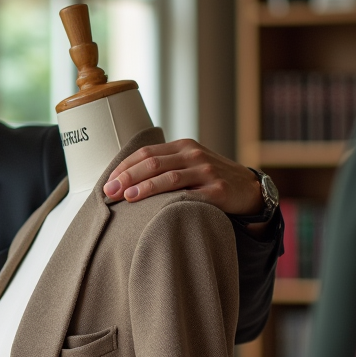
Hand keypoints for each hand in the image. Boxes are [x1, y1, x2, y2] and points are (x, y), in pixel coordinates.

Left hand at [103, 138, 263, 216]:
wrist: (248, 189)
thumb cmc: (210, 178)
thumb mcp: (189, 164)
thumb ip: (164, 166)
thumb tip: (123, 181)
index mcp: (182, 146)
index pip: (146, 153)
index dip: (124, 167)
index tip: (107, 182)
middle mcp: (194, 155)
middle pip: (153, 163)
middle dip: (127, 177)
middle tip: (109, 191)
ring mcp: (207, 172)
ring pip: (169, 177)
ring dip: (144, 187)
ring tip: (126, 197)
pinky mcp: (217, 191)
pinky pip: (191, 196)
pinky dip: (171, 202)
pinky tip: (156, 210)